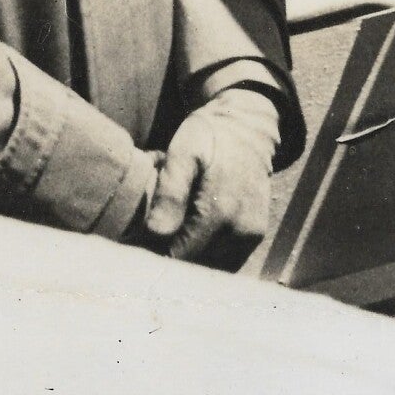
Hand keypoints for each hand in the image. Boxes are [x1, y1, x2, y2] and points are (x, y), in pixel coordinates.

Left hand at [143, 89, 280, 269]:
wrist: (248, 128)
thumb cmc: (208, 137)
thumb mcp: (182, 152)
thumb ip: (170, 192)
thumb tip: (156, 233)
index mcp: (220, 211)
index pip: (179, 257)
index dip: (155, 255)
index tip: (139, 242)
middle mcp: (241, 230)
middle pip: (194, 265)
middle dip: (171, 255)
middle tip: (154, 233)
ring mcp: (251, 235)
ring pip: (209, 267)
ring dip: (189, 254)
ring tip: (176, 228)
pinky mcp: (255, 235)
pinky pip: (225, 260)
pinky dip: (206, 252)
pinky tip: (194, 230)